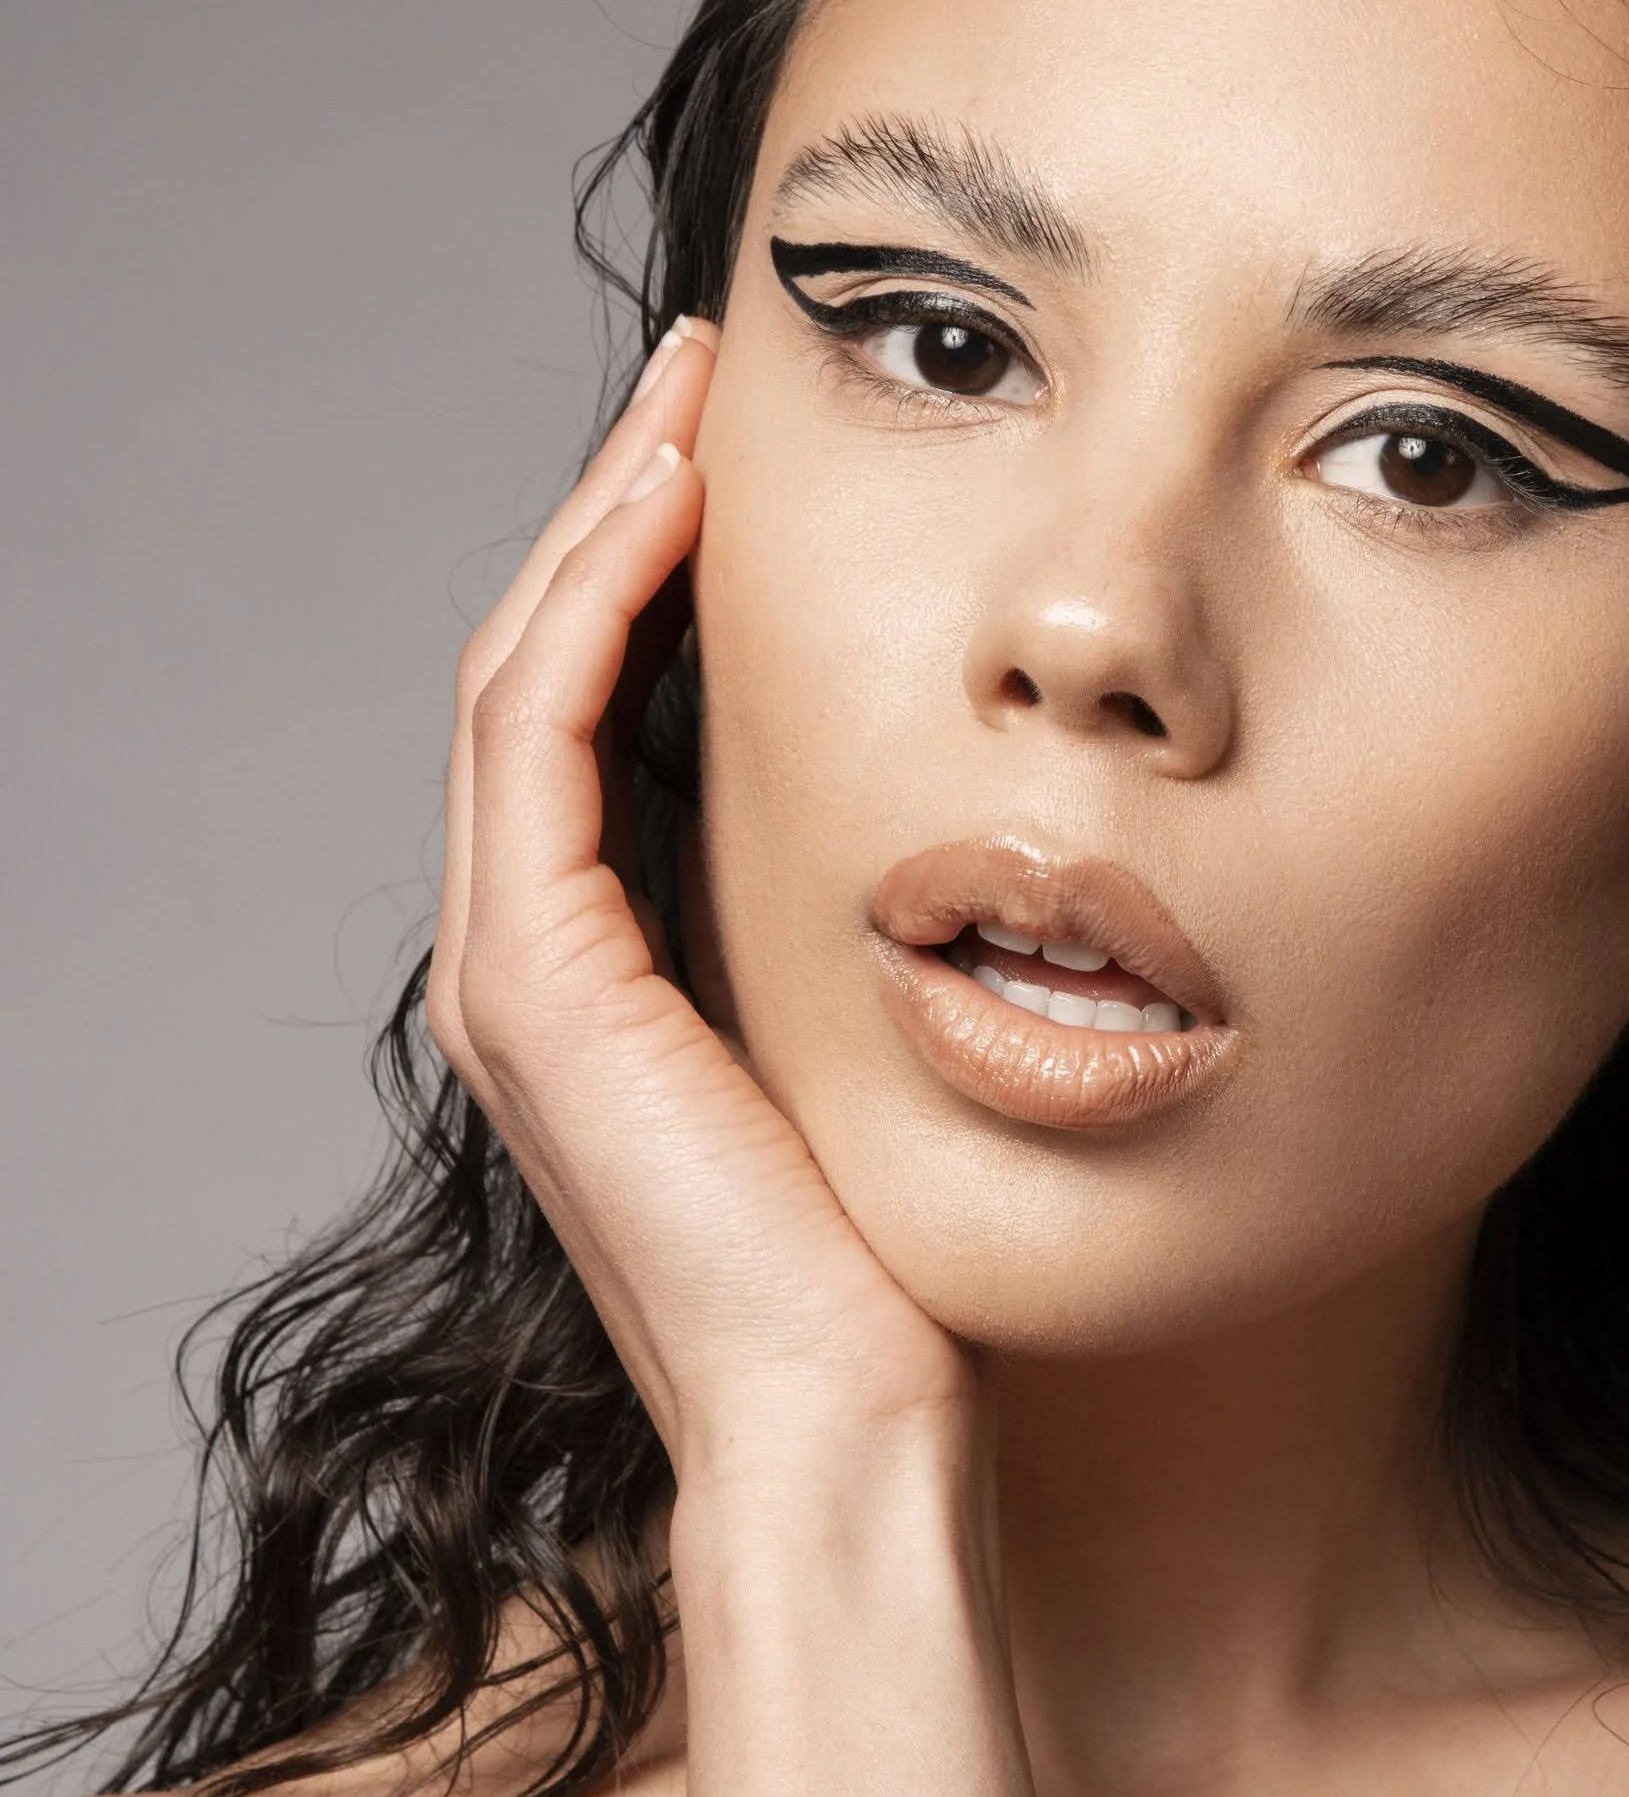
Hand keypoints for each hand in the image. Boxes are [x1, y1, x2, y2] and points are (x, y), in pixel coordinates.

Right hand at [428, 322, 974, 1531]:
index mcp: (593, 972)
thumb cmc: (882, 1260)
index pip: (593, 716)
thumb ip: (842, 936)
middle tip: (699, 383)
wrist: (848, 1414)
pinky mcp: (536, 982)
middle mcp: (525, 959)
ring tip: (686, 406)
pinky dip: (595, 607)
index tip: (735, 457)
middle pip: (539, 670)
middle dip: (615, 514)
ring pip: (522, 676)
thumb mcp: (862, 1047)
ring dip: (600, 526)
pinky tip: (671, 509)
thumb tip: (948, 825)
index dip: (646, 574)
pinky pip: (539, 736)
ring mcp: (511, 970)